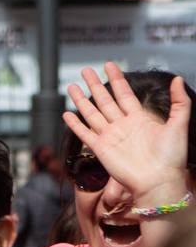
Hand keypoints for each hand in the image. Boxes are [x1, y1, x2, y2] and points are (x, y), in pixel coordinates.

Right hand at [64, 61, 191, 204]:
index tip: (109, 65)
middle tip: (86, 70)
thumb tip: (178, 79)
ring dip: (81, 100)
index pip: (124, 93)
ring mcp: (110, 137)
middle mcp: (122, 125)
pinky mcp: (101, 149)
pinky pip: (85, 134)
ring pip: (92, 114)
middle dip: (95, 84)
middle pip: (104, 100)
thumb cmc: (171, 157)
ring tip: (72, 87)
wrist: (158, 181)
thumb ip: (180, 102)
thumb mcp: (179, 125)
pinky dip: (75, 125)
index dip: (116, 79)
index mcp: (140, 118)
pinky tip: (68, 114)